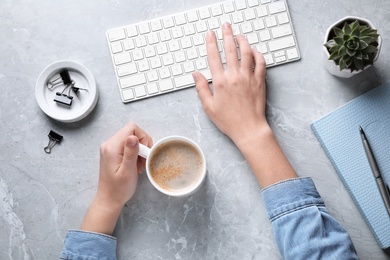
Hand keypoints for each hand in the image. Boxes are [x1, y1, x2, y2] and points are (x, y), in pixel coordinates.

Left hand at [81, 122, 152, 234]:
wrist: (109, 200)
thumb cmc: (118, 189)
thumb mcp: (127, 171)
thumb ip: (130, 152)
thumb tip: (133, 137)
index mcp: (112, 147)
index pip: (131, 128)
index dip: (142, 137)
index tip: (145, 152)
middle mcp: (109, 144)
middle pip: (131, 131)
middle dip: (142, 144)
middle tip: (144, 160)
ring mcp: (110, 148)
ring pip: (130, 138)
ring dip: (139, 150)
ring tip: (140, 164)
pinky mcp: (112, 153)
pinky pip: (127, 145)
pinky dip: (135, 153)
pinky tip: (136, 165)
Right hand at [193, 23, 296, 187]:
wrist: (249, 129)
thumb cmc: (229, 121)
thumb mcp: (209, 107)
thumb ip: (201, 88)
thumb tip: (196, 74)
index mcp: (220, 82)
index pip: (214, 57)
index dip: (211, 43)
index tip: (210, 34)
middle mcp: (234, 77)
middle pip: (230, 50)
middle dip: (226, 35)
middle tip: (225, 26)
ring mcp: (248, 78)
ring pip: (246, 52)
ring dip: (242, 41)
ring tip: (239, 35)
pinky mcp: (260, 81)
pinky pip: (260, 62)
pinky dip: (257, 54)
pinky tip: (254, 50)